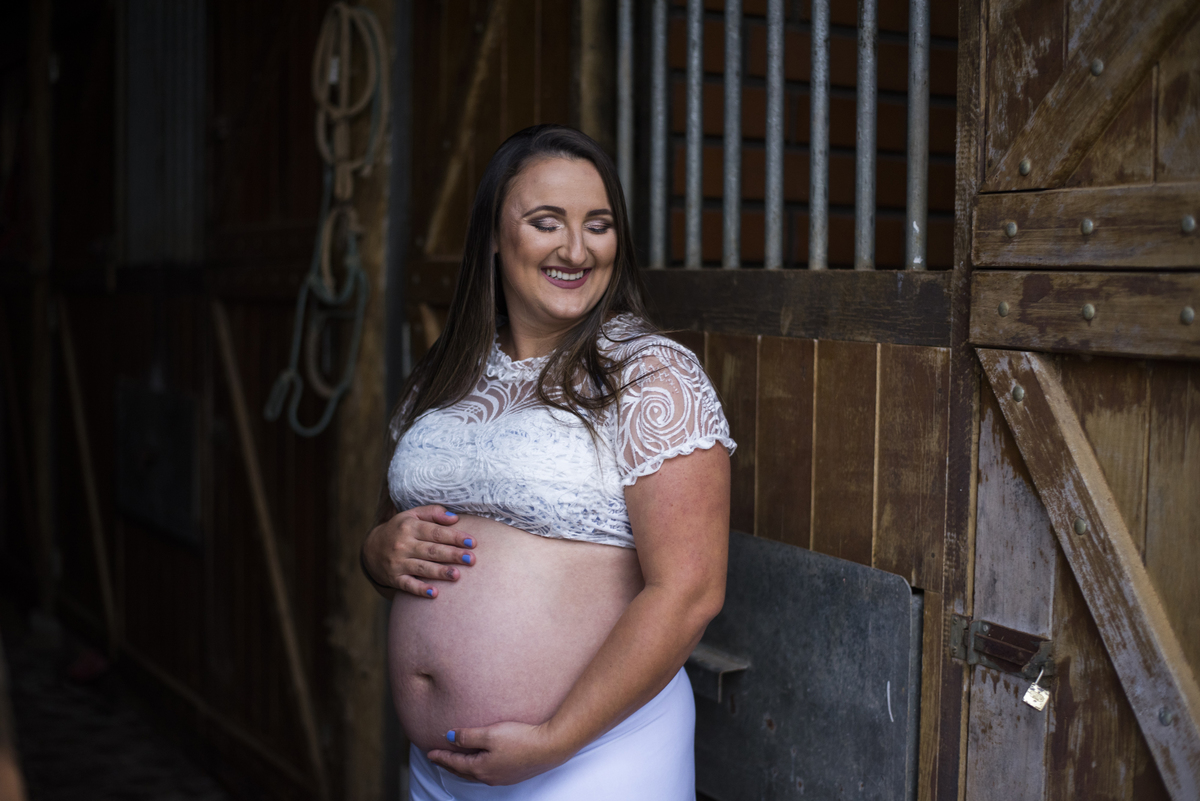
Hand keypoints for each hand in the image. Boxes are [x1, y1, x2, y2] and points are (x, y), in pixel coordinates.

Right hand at [362, 505, 476, 597]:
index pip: (436, 532)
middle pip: (432, 550)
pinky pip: (408, 585)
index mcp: (410, 527)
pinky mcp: (394, 578)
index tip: (472, 542)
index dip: (454, 537)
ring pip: (422, 568)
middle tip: (471, 560)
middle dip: (452, 555)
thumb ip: (433, 513)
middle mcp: (403, 544)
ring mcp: (398, 562)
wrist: (371, 549)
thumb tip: (454, 518)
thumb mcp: (412, 515)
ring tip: (457, 575)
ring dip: (440, 572)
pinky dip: (420, 590)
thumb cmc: (400, 530)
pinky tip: (434, 593)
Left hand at [426, 721, 572, 785]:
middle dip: (449, 764)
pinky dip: (478, 767)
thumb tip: (450, 737)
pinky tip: (483, 762)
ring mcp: (502, 777)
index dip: (441, 756)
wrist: (550, 747)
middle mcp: (490, 776)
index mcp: (481, 768)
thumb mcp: (490, 734)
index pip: (455, 763)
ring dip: (463, 767)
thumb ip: (468, 736)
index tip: (430, 752)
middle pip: (463, 771)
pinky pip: (488, 772)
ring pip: (476, 773)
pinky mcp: (513, 773)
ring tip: (457, 761)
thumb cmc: (521, 739)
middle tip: (438, 758)